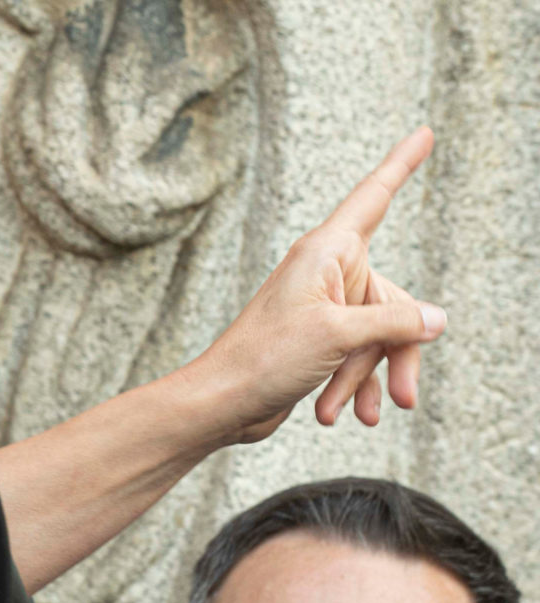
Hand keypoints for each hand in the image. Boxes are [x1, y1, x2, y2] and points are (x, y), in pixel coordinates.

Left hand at [185, 128, 446, 441]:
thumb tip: (435, 319)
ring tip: (358, 415)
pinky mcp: (317, 340)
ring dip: (368, 379)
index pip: (374, 197)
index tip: (423, 132)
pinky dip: (350, 387)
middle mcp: (326, 273)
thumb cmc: (264, 359)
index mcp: (325, 252)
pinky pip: (356, 357)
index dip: (401, 165)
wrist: (220, 405)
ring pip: (377, 337)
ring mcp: (322, 307)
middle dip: (397, 353)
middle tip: (404, 398)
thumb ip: (394, 322)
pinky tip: (336, 415)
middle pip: (394, 301)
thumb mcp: (339, 336)